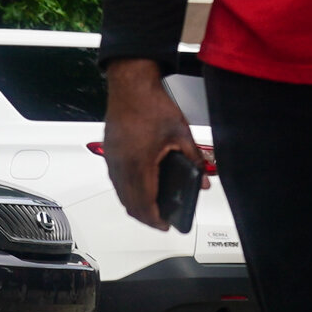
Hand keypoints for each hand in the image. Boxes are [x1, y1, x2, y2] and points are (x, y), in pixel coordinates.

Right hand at [102, 58, 202, 229]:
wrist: (130, 85)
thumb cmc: (151, 105)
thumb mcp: (181, 134)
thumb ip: (193, 160)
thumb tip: (202, 179)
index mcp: (140, 164)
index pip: (145, 204)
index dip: (155, 220)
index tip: (165, 225)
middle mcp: (122, 166)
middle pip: (130, 204)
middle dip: (146, 217)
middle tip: (161, 220)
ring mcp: (112, 160)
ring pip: (120, 194)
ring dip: (135, 205)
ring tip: (152, 207)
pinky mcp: (109, 153)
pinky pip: (116, 181)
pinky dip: (127, 191)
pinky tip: (140, 188)